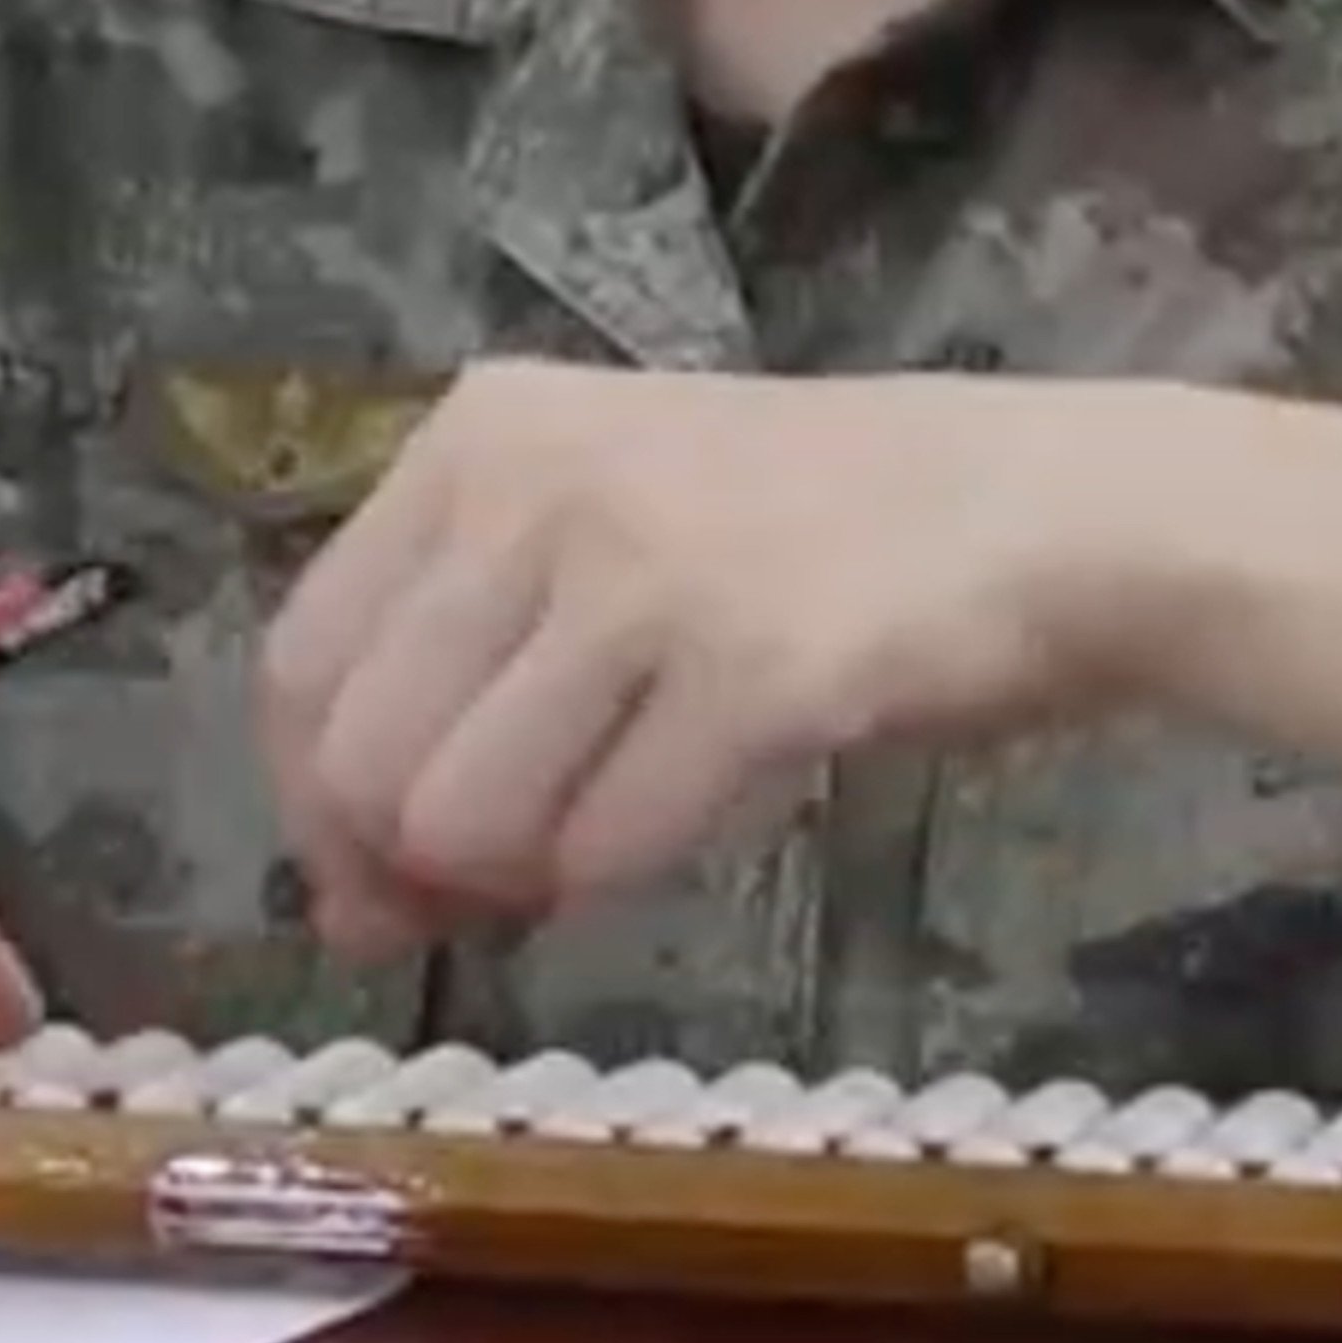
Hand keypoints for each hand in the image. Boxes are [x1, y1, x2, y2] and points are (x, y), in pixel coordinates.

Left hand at [258, 360, 1094, 959]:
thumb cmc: (815, 533)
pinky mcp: (754, 668)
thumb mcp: (604, 542)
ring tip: (611, 828)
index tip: (379, 877)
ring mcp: (647, 569)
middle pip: (362, 759)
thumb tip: (343, 908)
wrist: (1042, 511)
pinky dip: (628, 875)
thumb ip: (462, 689)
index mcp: (480, 434)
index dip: (318, 806)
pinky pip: (603, 849)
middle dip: (414, 865)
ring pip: (459, 819)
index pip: (300, 659)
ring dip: (523, 876)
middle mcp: (537, 482)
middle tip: (510, 880)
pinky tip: (698, 810)